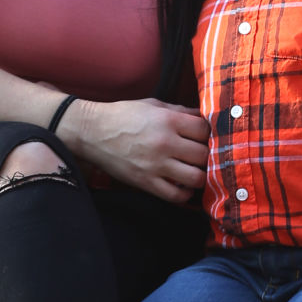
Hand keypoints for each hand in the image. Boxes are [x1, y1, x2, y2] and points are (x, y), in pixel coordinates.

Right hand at [71, 98, 209, 201]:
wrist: (92, 132)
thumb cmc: (123, 116)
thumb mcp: (153, 105)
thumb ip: (179, 111)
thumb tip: (203, 117)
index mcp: (168, 121)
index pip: (205, 130)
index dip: (209, 134)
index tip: (205, 137)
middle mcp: (165, 143)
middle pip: (204, 155)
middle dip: (207, 156)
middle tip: (203, 156)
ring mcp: (156, 165)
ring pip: (196, 178)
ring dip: (201, 176)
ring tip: (196, 172)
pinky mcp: (146, 182)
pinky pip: (176, 196)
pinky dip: (184, 193)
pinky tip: (183, 186)